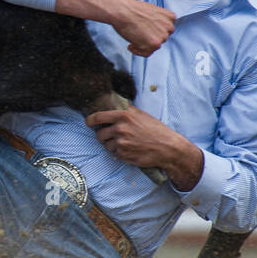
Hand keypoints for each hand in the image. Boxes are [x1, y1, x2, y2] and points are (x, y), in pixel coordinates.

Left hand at [86, 105, 202, 189]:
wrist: (167, 148)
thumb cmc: (156, 130)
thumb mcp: (142, 115)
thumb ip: (127, 110)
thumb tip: (115, 103)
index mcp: (123, 116)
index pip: (98, 117)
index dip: (90, 120)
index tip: (89, 122)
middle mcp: (120, 129)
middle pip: (99, 134)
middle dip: (103, 136)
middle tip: (112, 136)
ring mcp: (121, 143)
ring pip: (106, 145)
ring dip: (112, 145)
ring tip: (125, 143)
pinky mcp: (123, 155)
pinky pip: (114, 154)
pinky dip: (119, 153)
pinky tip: (130, 149)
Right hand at [110, 0, 174, 56]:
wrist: (122, 11)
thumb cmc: (132, 9)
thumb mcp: (152, 11)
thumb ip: (158, 21)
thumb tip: (154, 29)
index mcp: (170, 17)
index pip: (165, 30)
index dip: (154, 31)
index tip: (145, 30)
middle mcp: (169, 27)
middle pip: (161, 39)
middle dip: (150, 37)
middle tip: (138, 33)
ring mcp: (163, 36)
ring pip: (154, 47)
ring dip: (143, 44)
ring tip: (133, 37)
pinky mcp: (155, 44)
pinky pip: (146, 54)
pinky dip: (137, 51)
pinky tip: (131, 44)